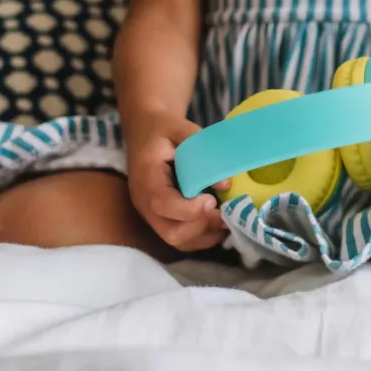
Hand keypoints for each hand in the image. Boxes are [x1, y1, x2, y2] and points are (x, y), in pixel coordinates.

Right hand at [126, 111, 230, 251]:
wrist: (145, 131)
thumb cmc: (163, 129)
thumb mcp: (181, 129)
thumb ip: (204, 152)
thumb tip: (226, 185)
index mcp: (146, 178)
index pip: (162, 205)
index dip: (190, 209)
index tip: (212, 199)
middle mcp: (144, 203)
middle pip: (171, 232)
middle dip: (202, 226)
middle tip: (223, 211)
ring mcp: (152, 215)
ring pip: (178, 241)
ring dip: (206, 234)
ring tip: (226, 217)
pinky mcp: (162, 219)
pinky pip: (182, 239)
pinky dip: (203, 236)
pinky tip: (219, 222)